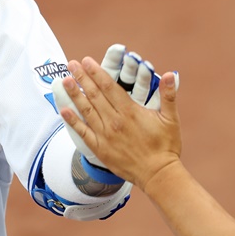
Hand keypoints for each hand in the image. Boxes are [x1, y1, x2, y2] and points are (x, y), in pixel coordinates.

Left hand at [56, 56, 181, 189]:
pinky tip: (63, 110)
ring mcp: (105, 135)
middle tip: (71, 64)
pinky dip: (72, 121)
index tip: (87, 61)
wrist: (158, 174)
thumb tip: (169, 73)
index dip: (97, 73)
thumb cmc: (166, 146)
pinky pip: (83, 132)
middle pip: (95, 95)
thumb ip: (168, 95)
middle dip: (82, 78)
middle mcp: (115, 121)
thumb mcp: (171, 119)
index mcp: (130, 112)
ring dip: (74, 95)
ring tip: (64, 81)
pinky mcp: (100, 148)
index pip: (109, 87)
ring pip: (86, 110)